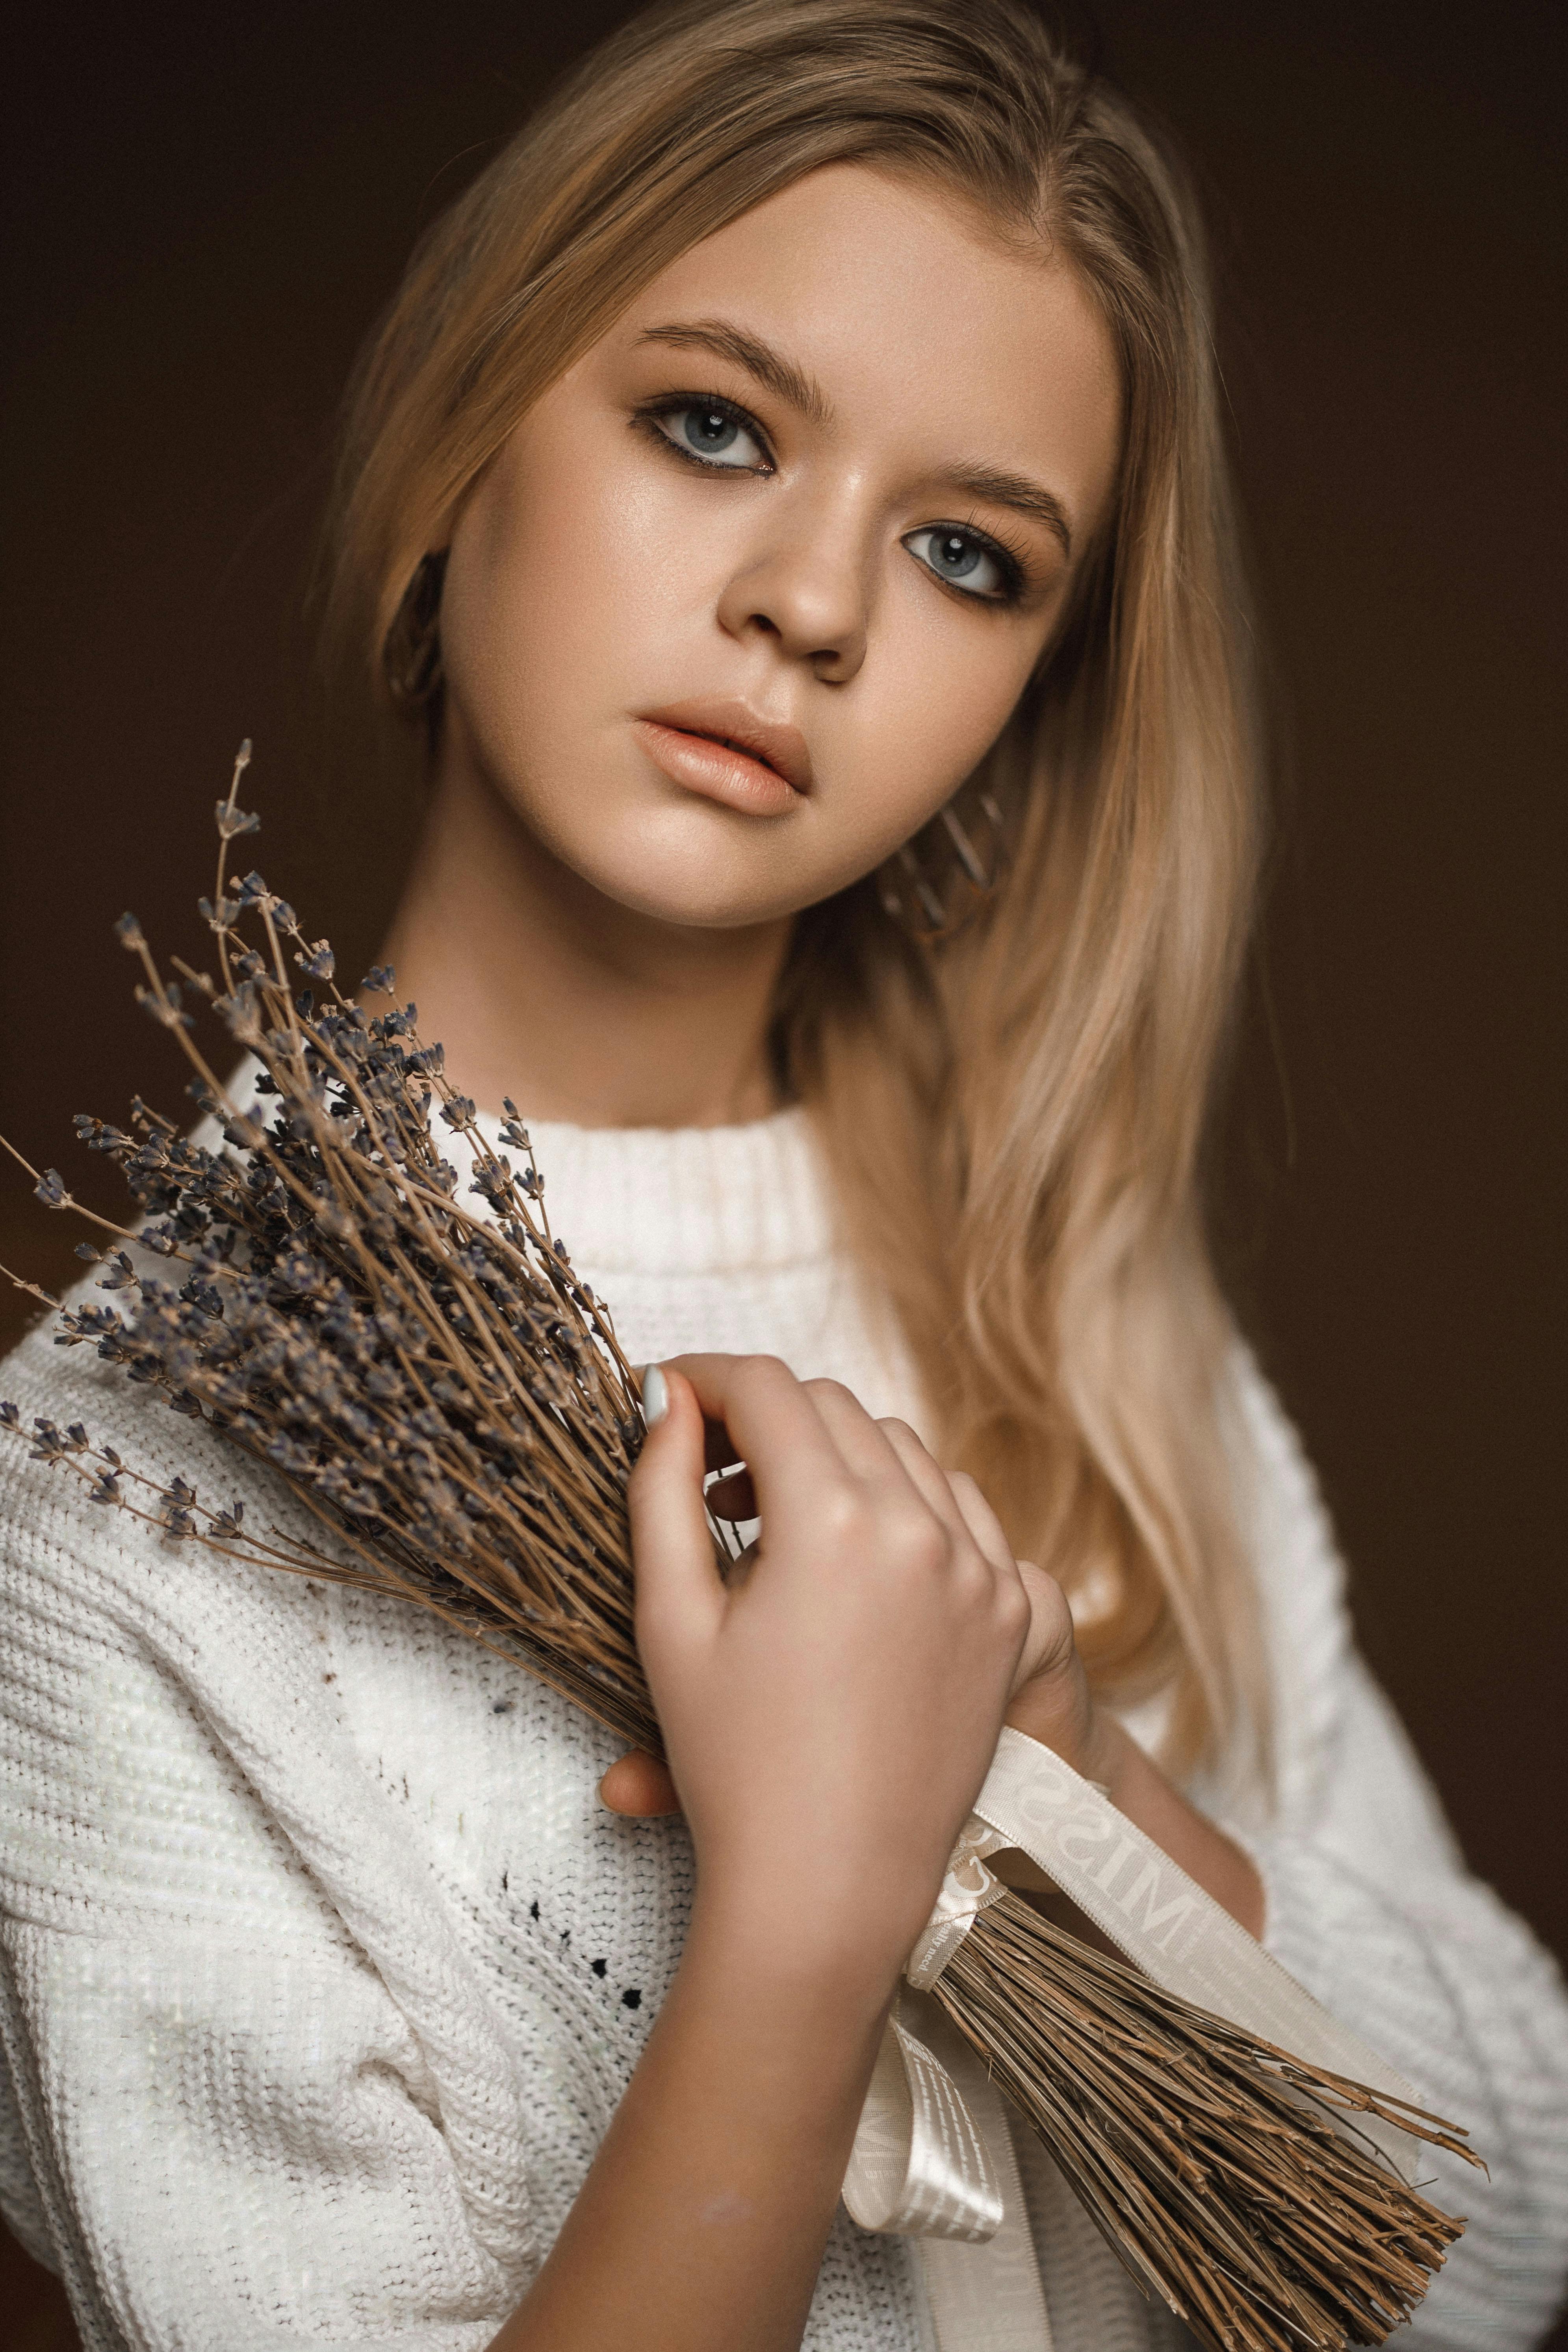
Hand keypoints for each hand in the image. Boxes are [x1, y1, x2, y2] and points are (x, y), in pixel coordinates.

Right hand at [621, 1355, 1030, 1988]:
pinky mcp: (1010, 1614)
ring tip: (770, 1518)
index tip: (668, 1398)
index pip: (767, 1390)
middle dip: (762, 1419)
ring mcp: (981, 1571)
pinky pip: (959, 1511)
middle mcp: (924, 1529)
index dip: (706, 1378)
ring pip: (900, 1450)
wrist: (829, 1888)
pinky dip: (903, 1504)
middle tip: (705, 1470)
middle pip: (832, 1409)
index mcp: (836, 1521)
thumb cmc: (737, 1768)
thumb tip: (666, 1399)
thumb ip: (661, 1490)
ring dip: (832, 1458)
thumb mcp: (672, 1618)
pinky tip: (851, 1553)